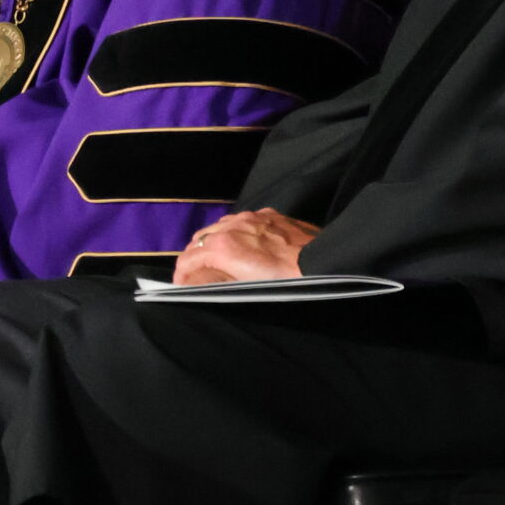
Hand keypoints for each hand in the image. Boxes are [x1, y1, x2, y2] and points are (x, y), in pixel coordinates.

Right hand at [171, 208, 320, 284]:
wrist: (324, 264)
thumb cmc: (286, 284)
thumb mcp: (246, 290)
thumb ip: (218, 282)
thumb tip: (201, 283)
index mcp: (223, 247)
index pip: (188, 258)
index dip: (181, 274)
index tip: (180, 284)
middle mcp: (232, 226)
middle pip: (199, 239)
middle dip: (194, 256)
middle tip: (195, 274)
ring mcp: (251, 217)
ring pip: (219, 226)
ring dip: (212, 241)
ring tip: (216, 258)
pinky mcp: (268, 214)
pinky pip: (241, 220)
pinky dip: (233, 231)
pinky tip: (243, 244)